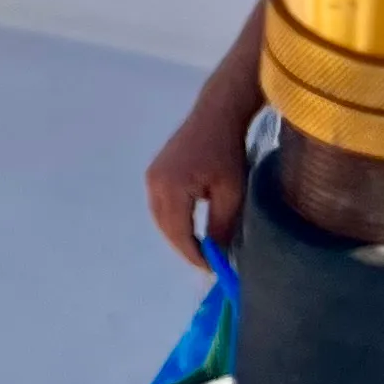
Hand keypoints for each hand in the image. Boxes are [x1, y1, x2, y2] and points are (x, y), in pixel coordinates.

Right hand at [146, 80, 256, 269]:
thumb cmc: (227, 151)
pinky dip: (174, 220)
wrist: (216, 113)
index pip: (178, 233)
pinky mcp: (156, 172)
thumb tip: (217, 253)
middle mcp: (154, 184)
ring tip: (201, 248)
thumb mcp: (231, 192)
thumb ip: (221, 225)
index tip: (213, 269)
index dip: (194, 255)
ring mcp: (152, 177)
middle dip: (184, 248)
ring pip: (161, 218)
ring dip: (178, 234)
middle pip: (165, 227)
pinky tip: (191, 226)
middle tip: (207, 262)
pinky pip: (161, 205)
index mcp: (170, 189)